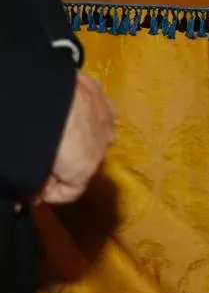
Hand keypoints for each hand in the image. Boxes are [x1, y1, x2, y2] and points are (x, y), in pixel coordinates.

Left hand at [37, 71, 115, 204]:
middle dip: (65, 163)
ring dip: (78, 135)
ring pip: (93, 132)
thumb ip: (28, 185)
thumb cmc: (37, 133)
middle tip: (39, 160)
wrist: (47, 91)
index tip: (32, 189)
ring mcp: (105, 115)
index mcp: (86, 166)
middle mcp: (103, 143)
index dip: (49, 193)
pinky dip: (81, 110)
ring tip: (53, 131)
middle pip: (85, 161)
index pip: (71, 192)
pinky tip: (64, 107)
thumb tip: (20, 202)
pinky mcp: (99, 90)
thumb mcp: (26, 168)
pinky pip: (93, 106)